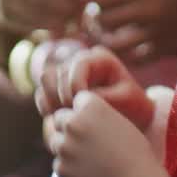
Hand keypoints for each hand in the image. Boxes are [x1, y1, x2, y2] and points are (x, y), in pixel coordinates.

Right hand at [36, 46, 153, 132]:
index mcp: (100, 58)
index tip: (81, 106)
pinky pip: (43, 92)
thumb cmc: (133, 108)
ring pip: (46, 80)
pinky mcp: (60, 87)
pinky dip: (46, 105)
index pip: (78, 64)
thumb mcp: (123, 101)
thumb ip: (100, 97)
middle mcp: (81, 61)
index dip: (76, 85)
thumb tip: (75, 96)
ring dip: (51, 100)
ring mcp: (68, 73)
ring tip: (63, 117)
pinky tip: (57, 118)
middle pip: (58, 71)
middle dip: (62, 95)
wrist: (134, 118)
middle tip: (73, 114)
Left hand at [49, 91, 167, 176]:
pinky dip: (69, 167)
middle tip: (88, 141)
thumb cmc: (133, 151)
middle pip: (59, 118)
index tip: (97, 124)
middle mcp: (72, 122)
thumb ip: (95, 113)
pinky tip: (88, 171)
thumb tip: (75, 113)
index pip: (76, 100)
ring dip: (67, 147)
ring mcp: (64, 145)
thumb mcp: (118, 120)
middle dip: (69, 126)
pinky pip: (59, 163)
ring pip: (56, 140)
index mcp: (89, 106)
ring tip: (89, 157)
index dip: (85, 111)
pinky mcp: (61, 167)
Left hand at [88, 0, 176, 61]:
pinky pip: (134, 57)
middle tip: (98, 2)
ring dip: (104, 33)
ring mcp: (158, 34)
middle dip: (92, 11)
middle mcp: (148, 12)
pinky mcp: (168, 49)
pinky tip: (127, 36)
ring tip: (109, 21)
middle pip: (99, 19)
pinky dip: (123, 49)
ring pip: (112, 42)